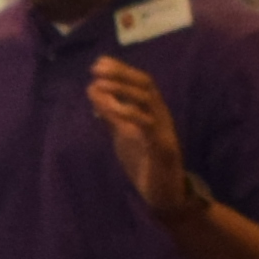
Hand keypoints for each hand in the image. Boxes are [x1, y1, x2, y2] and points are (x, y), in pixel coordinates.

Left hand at [87, 56, 191, 220]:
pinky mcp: (163, 147)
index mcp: (152, 111)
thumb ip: (111, 115)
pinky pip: (149, 125)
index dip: (121, 70)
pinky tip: (115, 110)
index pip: (140, 83)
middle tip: (98, 67)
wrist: (164, 195)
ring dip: (123, 89)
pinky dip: (132, 114)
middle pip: (146, 85)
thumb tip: (94, 90)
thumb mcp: (123, 135)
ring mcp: (164, 130)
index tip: (99, 62)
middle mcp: (161, 115)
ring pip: (148, 100)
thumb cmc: (144, 163)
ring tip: (101, 84)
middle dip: (122, 73)